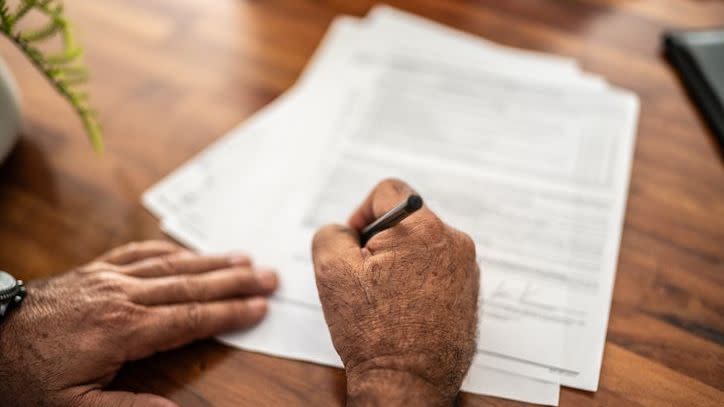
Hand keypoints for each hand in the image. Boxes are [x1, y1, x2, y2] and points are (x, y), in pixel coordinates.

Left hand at [0, 241, 277, 406]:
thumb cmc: (26, 377)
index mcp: (123, 329)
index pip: (191, 318)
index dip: (230, 313)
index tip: (260, 307)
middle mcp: (122, 295)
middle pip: (191, 285)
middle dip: (234, 282)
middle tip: (270, 275)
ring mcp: (108, 277)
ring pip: (171, 265)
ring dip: (211, 262)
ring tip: (244, 259)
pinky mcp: (94, 269)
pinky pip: (139, 252)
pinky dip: (169, 250)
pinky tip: (186, 251)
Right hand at [312, 179, 478, 405]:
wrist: (408, 384)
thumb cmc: (373, 332)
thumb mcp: (331, 272)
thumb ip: (331, 232)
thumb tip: (346, 230)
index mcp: (423, 229)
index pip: (387, 191)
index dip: (361, 213)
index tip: (355, 244)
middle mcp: (454, 242)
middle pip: (405, 221)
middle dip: (380, 243)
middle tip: (366, 279)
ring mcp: (466, 268)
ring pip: (420, 246)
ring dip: (398, 263)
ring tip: (385, 300)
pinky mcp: (469, 292)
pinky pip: (436, 269)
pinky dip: (417, 281)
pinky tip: (403, 309)